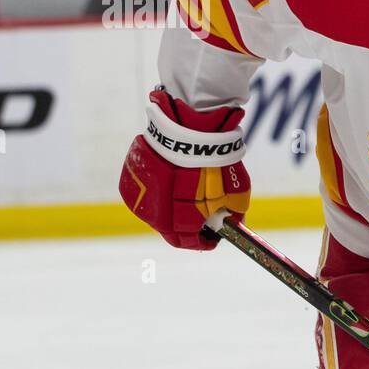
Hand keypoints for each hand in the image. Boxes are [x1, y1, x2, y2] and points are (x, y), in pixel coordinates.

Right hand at [119, 88, 249, 249]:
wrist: (189, 126)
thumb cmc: (216, 159)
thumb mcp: (237, 189)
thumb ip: (234, 212)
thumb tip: (236, 226)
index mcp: (179, 216)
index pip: (187, 241)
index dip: (202, 242)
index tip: (212, 238)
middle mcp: (154, 211)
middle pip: (170, 232)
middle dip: (187, 229)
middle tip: (201, 223)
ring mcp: (140, 196)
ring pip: (156, 215)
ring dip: (171, 212)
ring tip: (187, 198)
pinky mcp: (130, 181)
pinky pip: (146, 196)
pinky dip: (159, 196)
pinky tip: (172, 184)